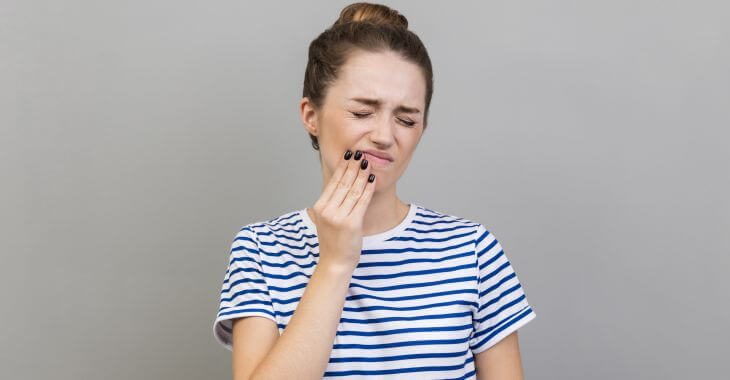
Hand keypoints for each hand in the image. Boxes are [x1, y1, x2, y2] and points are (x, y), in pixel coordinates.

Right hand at [308, 149, 375, 270]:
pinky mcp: (351, 224)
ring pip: (353, 190)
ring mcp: (339, 217)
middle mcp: (328, 211)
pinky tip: (372, 179)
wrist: (335, 262)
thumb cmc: (333, 240)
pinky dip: (368, 189)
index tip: (349, 155)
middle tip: (360, 153)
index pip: (333, 182)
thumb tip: (341, 182)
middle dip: (353, 166)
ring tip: (367, 162)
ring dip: (361, 174)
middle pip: (343, 183)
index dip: (342, 167)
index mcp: (320, 207)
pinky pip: (362, 202)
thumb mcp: (327, 218)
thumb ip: (332, 202)